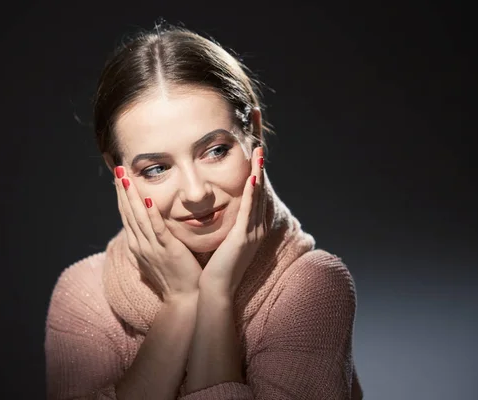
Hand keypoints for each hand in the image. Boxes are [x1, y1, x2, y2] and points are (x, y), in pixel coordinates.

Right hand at [113, 166, 201, 302]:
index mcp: (137, 244)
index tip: (119, 177)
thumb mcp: (160, 256)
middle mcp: (140, 244)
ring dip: (131, 195)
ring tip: (125, 176)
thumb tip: (152, 228)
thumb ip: (155, 240)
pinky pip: (157, 228)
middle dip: (122, 189)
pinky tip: (146, 199)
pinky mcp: (167, 249)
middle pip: (127, 211)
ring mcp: (152, 247)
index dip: (122, 195)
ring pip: (138, 216)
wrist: (185, 299)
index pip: (127, 214)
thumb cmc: (177, 277)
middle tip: (117, 168)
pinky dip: (151, 214)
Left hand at [199, 146, 266, 298]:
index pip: (254, 195)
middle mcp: (256, 228)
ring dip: (258, 173)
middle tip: (259, 145)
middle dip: (260, 167)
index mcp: (251, 228)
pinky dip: (251, 193)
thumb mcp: (226, 242)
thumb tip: (220, 212)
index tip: (253, 154)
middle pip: (259, 190)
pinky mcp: (243, 237)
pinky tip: (252, 177)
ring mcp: (252, 232)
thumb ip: (228, 228)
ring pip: (256, 196)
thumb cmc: (217, 269)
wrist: (217, 290)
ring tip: (258, 153)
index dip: (256, 173)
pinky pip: (248, 210)